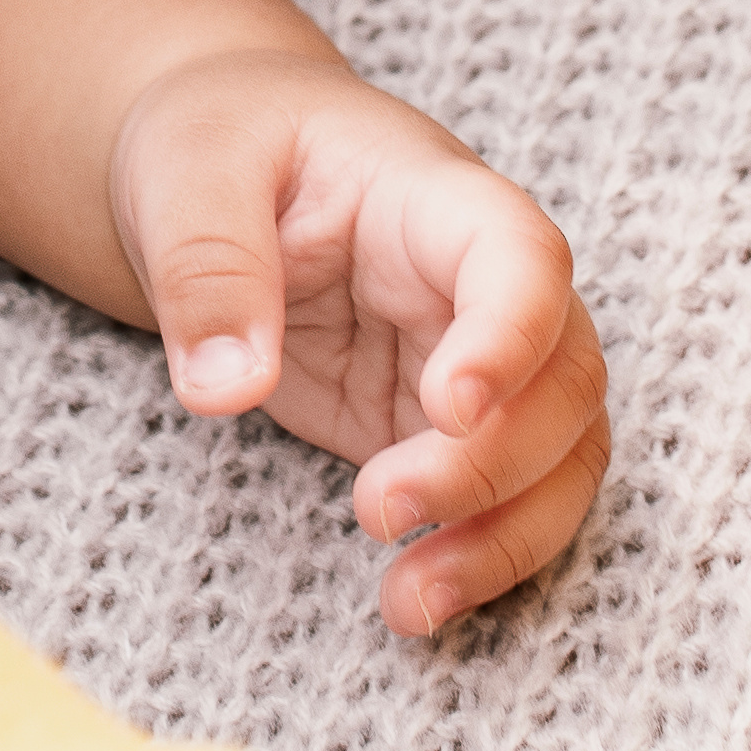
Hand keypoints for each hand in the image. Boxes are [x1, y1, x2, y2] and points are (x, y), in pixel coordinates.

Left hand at [107, 55, 607, 638]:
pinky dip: (479, 559)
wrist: (223, 175)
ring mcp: (480, 363)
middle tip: (378, 507)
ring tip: (408, 604)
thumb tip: (221, 388)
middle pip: (564, 378)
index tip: (449, 408)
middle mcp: (484, 286)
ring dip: (506, 538)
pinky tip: (410, 605)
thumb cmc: (220, 146)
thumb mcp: (187, 176)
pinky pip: (508, 500)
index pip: (522, 259)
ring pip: (563, 457)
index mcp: (435, 198)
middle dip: (493, 465)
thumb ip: (207, 269)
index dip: (510, 336)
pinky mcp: (444, 431)